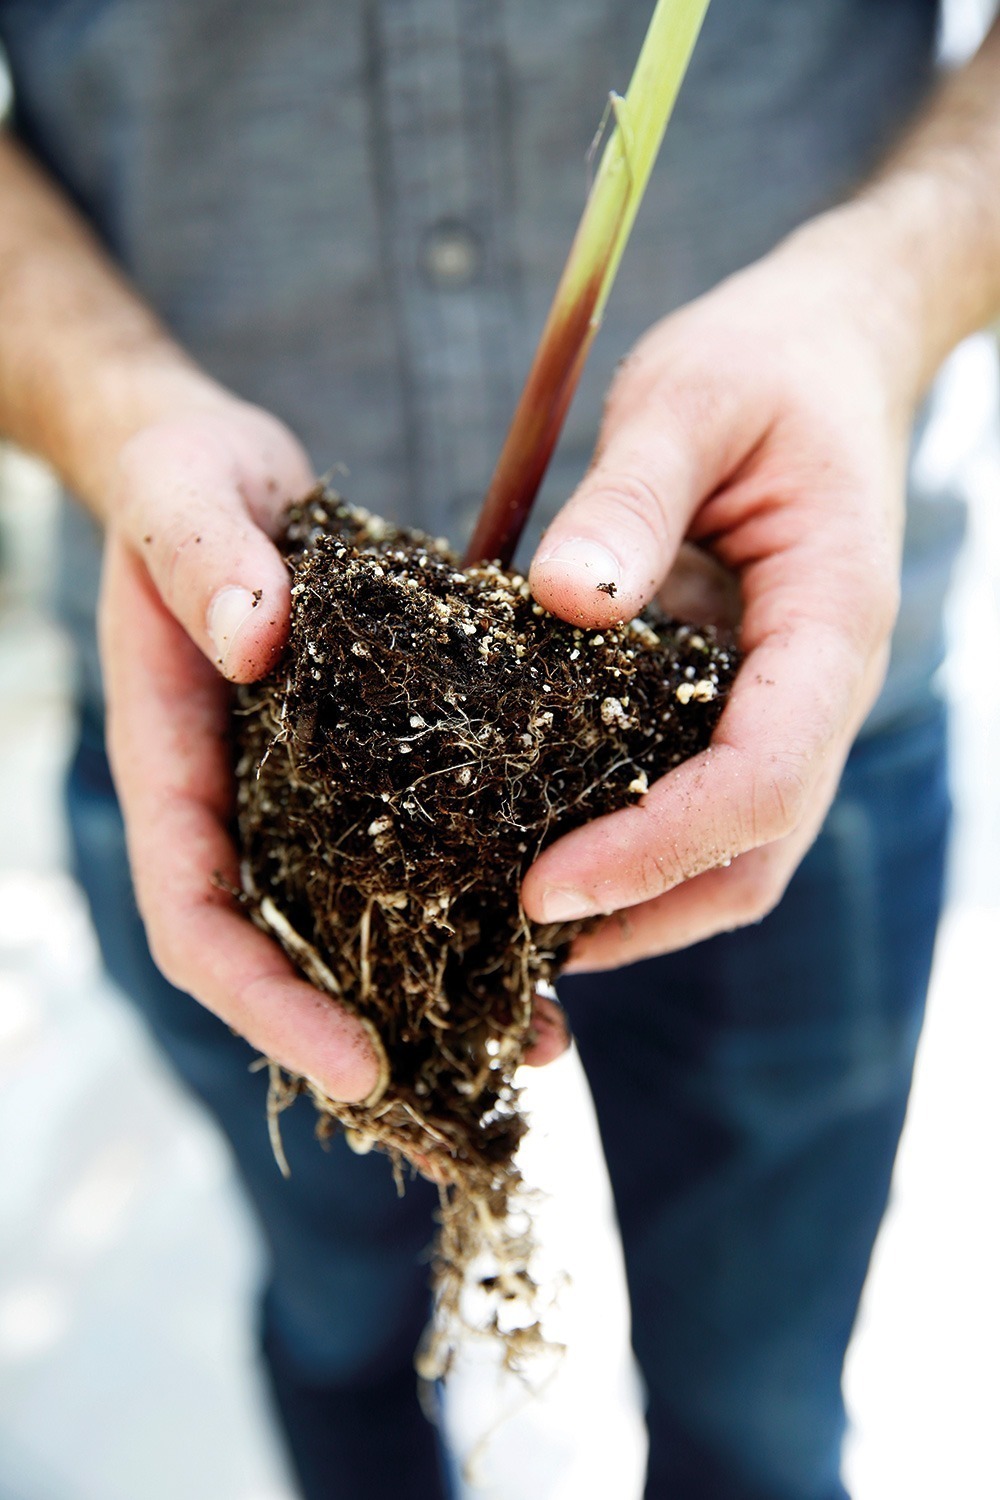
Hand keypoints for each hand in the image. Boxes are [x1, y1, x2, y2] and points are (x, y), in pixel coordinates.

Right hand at [100, 399, 566, 1102]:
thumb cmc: (185, 478)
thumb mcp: (185, 489)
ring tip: (537, 1030)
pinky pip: (400, 850)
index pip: (198, 919)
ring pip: (348, 919)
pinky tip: (543, 920)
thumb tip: (251, 636)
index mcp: (173, 763)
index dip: (266, 1003)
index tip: (359, 1063)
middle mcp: (231, 799)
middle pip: (280, 953)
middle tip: (474, 1082)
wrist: (210, 470)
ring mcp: (293, 790)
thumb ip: (201, 552)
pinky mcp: (351, 763)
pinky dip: (460, 897)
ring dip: (430, 984)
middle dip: (363, 1028)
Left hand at [521, 219, 918, 969]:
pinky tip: (533, 840)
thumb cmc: (769, 363)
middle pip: (753, 855)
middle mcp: (818, 690)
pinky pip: (695, 800)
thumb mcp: (694, 397)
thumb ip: (633, 493)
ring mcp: (782, 703)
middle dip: (642, 911)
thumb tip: (562, 602)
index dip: (657, 848)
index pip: (763, 778)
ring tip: (511, 921)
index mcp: (830, 624)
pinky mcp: (733, 698)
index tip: (544, 886)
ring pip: (730, 851)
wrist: (828, 353)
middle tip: (508, 935)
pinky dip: (627, 844)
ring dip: (636, 902)